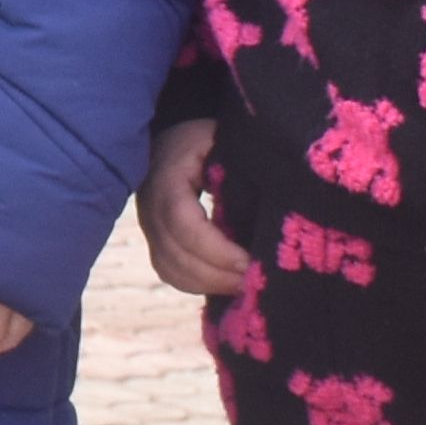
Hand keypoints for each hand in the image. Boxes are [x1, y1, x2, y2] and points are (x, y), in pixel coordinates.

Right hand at [134, 119, 251, 297]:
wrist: (171, 139)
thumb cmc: (203, 138)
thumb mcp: (221, 140)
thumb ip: (241, 165)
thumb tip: (277, 193)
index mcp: (166, 179)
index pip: (183, 224)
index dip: (216, 249)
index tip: (250, 261)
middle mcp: (149, 208)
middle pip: (176, 254)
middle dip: (218, 274)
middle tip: (256, 281)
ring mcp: (148, 227)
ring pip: (170, 269)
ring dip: (209, 283)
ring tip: (244, 286)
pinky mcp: (155, 240)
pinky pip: (170, 273)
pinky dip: (197, 284)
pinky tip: (226, 284)